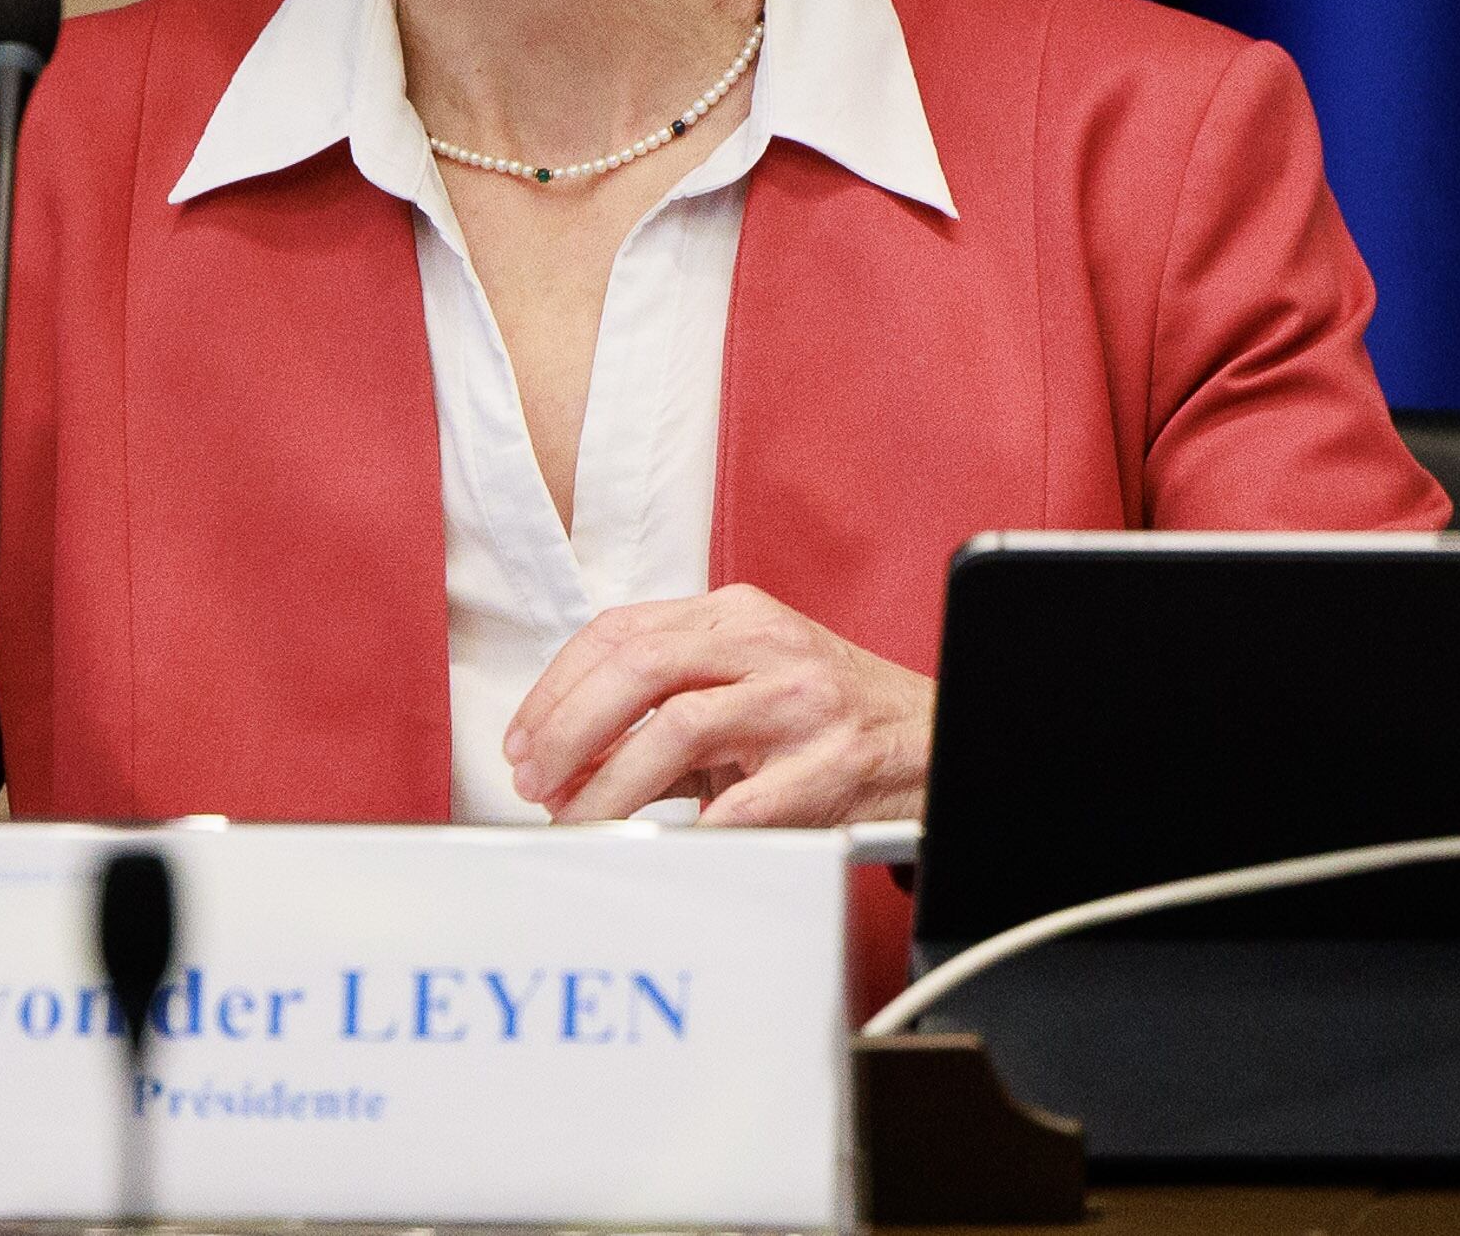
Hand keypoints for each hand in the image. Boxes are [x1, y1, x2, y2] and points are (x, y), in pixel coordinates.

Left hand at [504, 584, 933, 825]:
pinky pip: (743, 801)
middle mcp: (767, 645)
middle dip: (566, 729)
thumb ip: (658, 718)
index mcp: (737, 616)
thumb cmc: (830, 718)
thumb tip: (566, 762)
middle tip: (533, 781)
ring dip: (609, 782)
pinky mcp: (831, 766)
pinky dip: (693, 828)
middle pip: (637, 667)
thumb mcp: (745, 691)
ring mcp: (801, 703)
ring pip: (677, 727)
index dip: (556, 687)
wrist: (938, 744)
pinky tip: (664, 844)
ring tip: (578, 818)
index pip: (620, 631)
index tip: (521, 740)